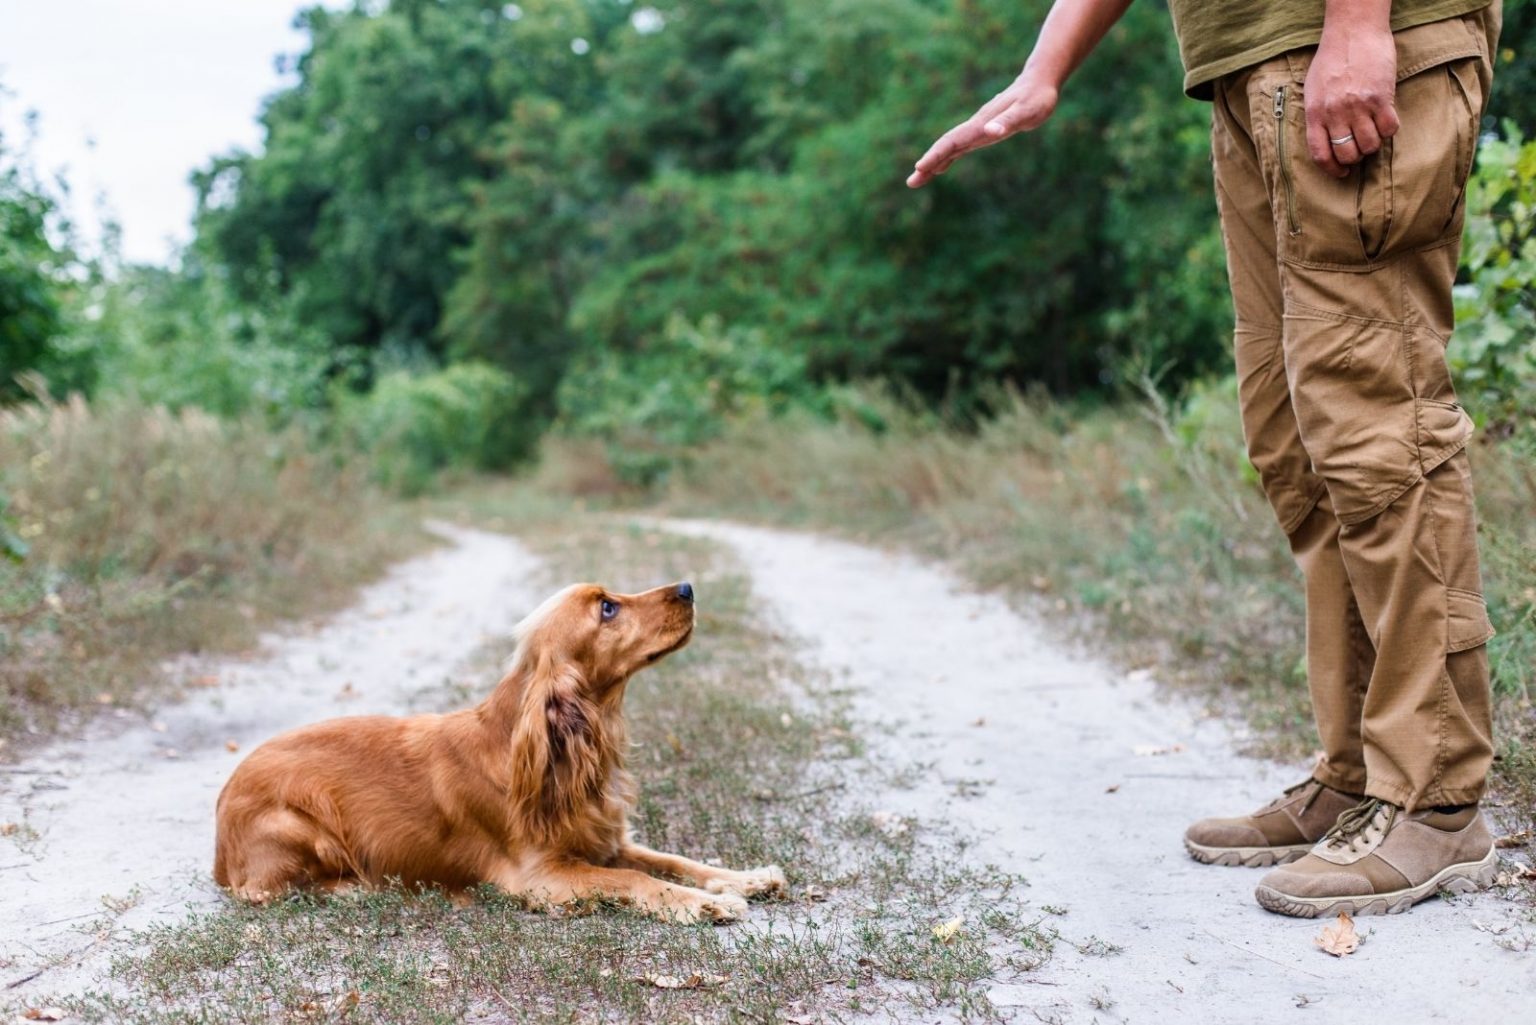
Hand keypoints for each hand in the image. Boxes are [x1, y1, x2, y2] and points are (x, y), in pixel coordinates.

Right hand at [907, 71, 1059, 187]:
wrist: (1038, 83)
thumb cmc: (1036, 98)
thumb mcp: (1027, 111)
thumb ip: (1008, 120)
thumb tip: (990, 131)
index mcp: (981, 124)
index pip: (952, 141)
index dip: (936, 155)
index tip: (920, 168)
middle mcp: (975, 127)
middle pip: (946, 146)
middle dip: (928, 163)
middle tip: (911, 183)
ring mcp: (977, 130)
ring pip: (950, 148)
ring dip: (933, 163)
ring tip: (917, 179)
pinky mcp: (983, 132)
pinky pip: (960, 147)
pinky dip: (948, 158)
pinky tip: (941, 168)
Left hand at [1304, 20, 1398, 177]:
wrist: (1354, 31)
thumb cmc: (1332, 59)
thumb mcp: (1313, 90)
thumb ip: (1318, 115)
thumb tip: (1326, 140)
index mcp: (1315, 113)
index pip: (1320, 154)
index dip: (1331, 169)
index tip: (1341, 173)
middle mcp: (1335, 113)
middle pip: (1348, 154)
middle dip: (1354, 158)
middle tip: (1359, 150)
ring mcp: (1358, 106)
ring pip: (1370, 145)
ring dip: (1372, 145)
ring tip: (1372, 134)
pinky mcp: (1381, 98)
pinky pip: (1389, 128)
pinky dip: (1389, 130)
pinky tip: (1386, 121)